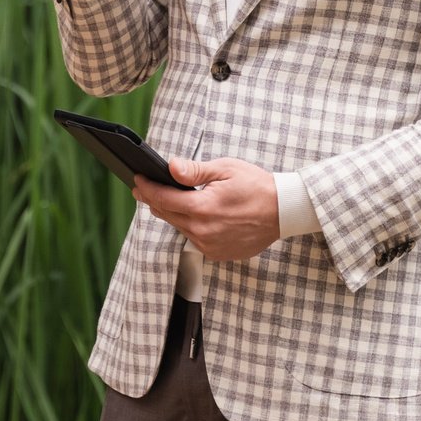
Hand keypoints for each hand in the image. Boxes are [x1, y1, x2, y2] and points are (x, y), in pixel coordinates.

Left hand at [135, 156, 279, 262]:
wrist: (282, 211)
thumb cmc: (256, 186)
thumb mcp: (225, 169)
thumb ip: (194, 171)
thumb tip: (171, 167)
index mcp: (202, 207)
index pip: (162, 198)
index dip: (147, 188)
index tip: (138, 180)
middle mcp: (202, 230)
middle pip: (166, 214)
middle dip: (154, 200)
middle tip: (146, 188)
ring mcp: (209, 245)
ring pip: (179, 227)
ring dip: (173, 213)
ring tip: (172, 200)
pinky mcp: (217, 253)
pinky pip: (194, 239)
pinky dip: (191, 227)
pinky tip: (197, 216)